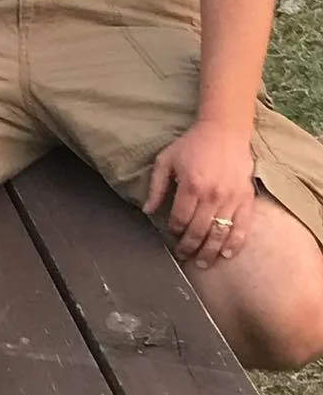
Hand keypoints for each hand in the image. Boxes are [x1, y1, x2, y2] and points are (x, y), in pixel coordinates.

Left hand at [143, 119, 256, 266]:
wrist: (225, 131)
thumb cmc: (192, 145)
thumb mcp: (167, 159)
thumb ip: (156, 186)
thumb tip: (148, 211)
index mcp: (191, 185)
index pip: (180, 218)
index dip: (174, 231)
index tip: (172, 235)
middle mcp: (212, 195)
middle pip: (199, 231)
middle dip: (189, 247)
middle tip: (184, 256)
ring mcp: (231, 198)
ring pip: (219, 233)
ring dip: (210, 252)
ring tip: (203, 263)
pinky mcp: (246, 199)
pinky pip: (242, 227)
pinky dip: (235, 243)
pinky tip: (227, 253)